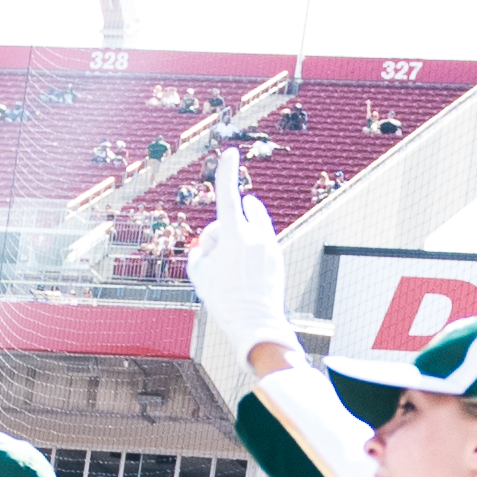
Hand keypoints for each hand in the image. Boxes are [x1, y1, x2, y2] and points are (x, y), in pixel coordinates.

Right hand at [183, 155, 287, 351]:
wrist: (255, 324)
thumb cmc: (224, 300)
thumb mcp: (200, 274)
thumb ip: (202, 252)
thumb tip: (211, 247)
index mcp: (235, 236)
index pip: (228, 196)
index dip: (227, 172)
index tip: (231, 152)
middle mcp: (255, 236)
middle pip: (231, 221)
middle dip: (218, 232)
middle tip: (212, 254)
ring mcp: (269, 246)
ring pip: (248, 228)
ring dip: (237, 231)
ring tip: (234, 240)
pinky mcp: (277, 258)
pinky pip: (260, 242)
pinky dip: (250, 245)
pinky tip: (246, 254)